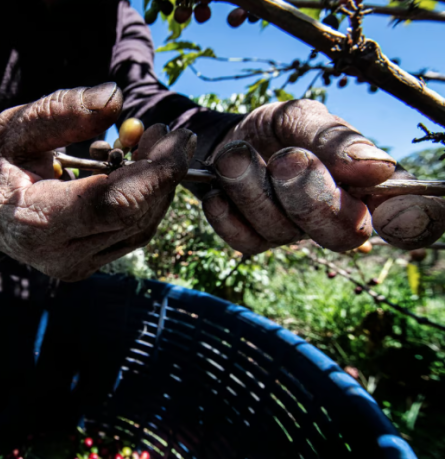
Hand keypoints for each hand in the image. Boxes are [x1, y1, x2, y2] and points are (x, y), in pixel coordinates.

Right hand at [0, 83, 195, 280]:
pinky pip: (131, 232)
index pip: (114, 203)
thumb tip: (116, 99)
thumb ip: (61, 112)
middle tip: (163, 133)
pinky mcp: (88, 264)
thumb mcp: (15, 128)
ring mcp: (76, 266)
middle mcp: (61, 255)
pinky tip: (132, 171)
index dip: (156, 172)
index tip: (178, 138)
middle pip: (135, 215)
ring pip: (140, 226)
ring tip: (147, 145)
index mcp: (36, 222)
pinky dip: (143, 199)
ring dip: (156, 185)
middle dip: (161, 172)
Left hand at [203, 99, 444, 253]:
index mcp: (362, 184)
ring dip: (253, 188)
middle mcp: (333, 216)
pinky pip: (245, 241)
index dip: (413, 217)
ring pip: (282, 232)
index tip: (398, 212)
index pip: (404, 211)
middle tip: (286, 159)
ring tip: (235, 156)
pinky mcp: (253, 241)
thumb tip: (380, 168)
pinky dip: (227, 212)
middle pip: (342, 233)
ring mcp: (292, 233)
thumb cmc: (274, 129)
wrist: (222, 138)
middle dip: (311, 196)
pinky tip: (218, 190)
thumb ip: (335, 138)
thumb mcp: (301, 117)